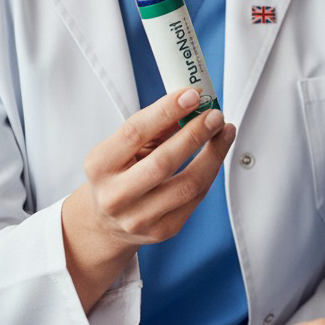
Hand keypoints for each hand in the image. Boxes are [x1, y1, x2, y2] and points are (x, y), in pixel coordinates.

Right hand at [62, 87, 235, 310]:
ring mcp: (138, 218)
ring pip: (188, 184)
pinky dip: (210, 171)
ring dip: (213, 154)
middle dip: (195, 134)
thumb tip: (192, 103)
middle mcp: (115, 196)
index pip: (134, 132)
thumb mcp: (125, 146)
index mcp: (100, 165)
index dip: (166, 110)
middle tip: (215, 115)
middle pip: (163, 162)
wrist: (106, 221)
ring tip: (224, 132)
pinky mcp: (163, 230)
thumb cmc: (119, 172)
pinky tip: (216, 154)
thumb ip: (156, 125)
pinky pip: (196, 198)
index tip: (192, 94)